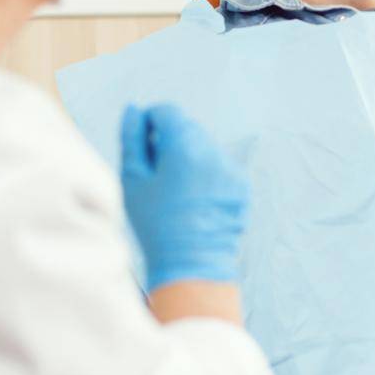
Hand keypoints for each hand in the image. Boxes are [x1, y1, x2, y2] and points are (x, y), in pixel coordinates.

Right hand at [121, 104, 249, 290]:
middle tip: (157, 175)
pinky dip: (207, 176)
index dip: (150, 123)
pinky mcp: (242, 185)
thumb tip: (134, 110)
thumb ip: (131, 139)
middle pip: (188, 128)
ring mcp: (232, 168)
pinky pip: (220, 168)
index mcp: (185, 146)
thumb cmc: (155, 223)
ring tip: (176, 193)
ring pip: (205, 148)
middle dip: (171, 142)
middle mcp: (214, 152)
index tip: (143, 145)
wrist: (192, 264)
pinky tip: (194, 203)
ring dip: (190, 158)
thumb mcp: (133, 180)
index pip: (167, 111)